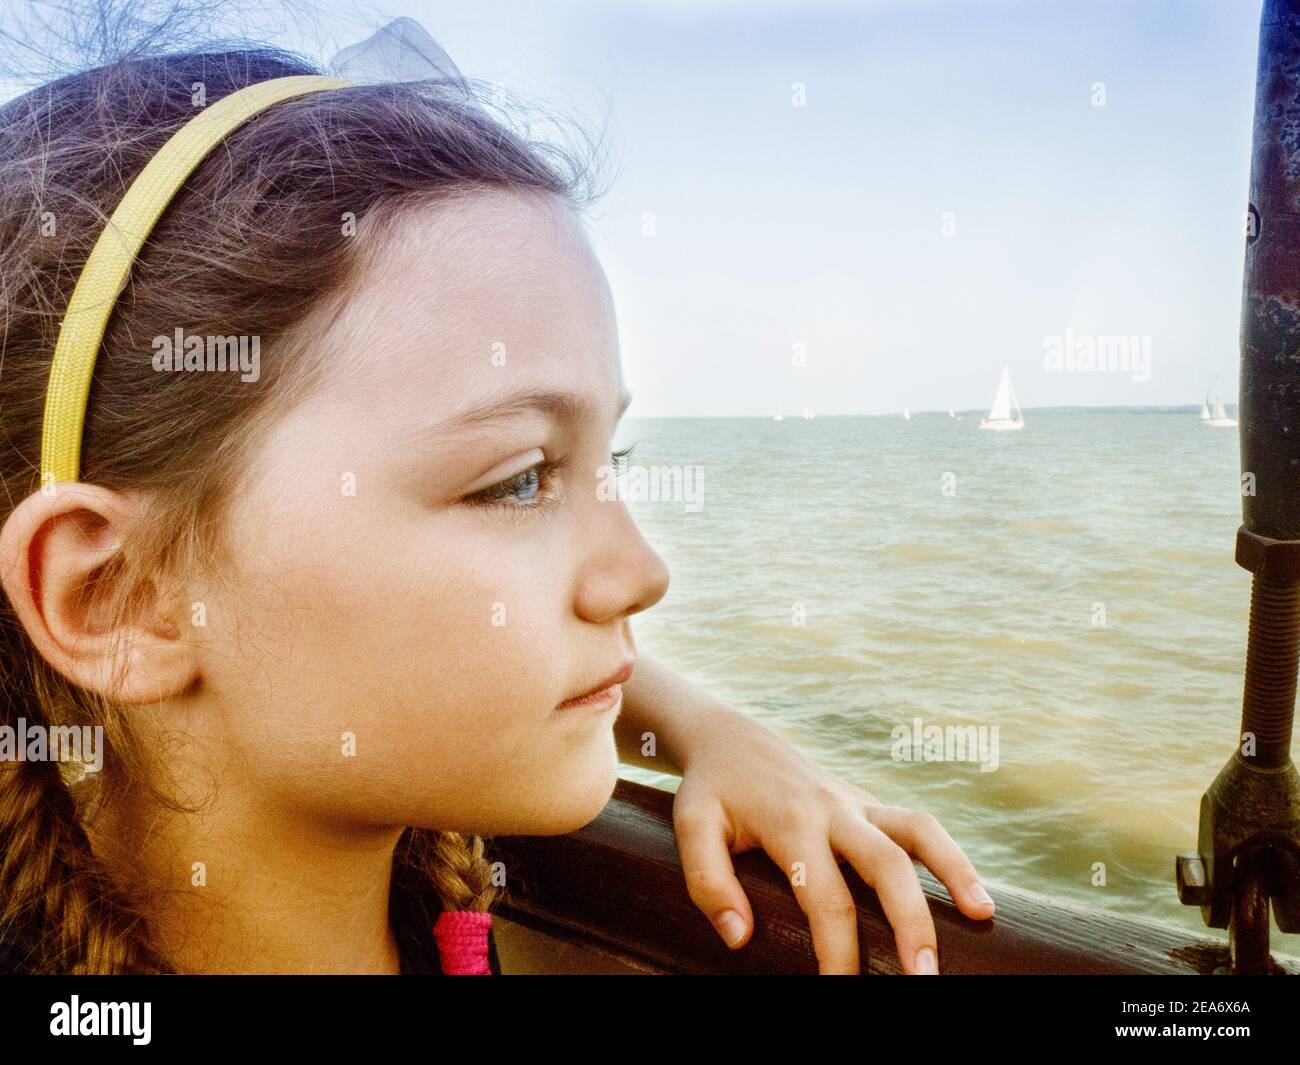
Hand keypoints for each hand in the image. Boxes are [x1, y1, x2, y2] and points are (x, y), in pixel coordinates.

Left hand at [670, 707, 994, 973]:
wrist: (731, 739)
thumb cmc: (712, 791)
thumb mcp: (692, 827)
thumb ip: (708, 881)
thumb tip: (739, 937)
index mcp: (791, 820)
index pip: (824, 895)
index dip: (837, 949)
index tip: (840, 989)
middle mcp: (833, 809)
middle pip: (886, 864)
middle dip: (911, 922)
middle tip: (925, 976)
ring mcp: (857, 803)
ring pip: (918, 829)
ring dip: (954, 869)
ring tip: (983, 914)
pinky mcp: (869, 803)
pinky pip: (917, 825)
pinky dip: (948, 854)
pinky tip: (969, 892)